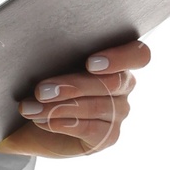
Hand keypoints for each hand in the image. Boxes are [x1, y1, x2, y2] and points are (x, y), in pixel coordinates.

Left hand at [0, 42, 150, 158]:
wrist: (32, 123)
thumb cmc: (45, 85)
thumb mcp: (48, 64)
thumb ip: (55, 50)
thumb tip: (33, 32)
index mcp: (118, 59)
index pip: (139, 55)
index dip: (120, 57)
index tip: (89, 63)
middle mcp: (124, 86)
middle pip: (111, 83)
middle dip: (72, 86)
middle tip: (42, 90)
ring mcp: (119, 112)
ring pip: (96, 107)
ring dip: (58, 107)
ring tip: (30, 108)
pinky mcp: (108, 136)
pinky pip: (91, 129)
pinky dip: (63, 124)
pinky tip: (44, 121)